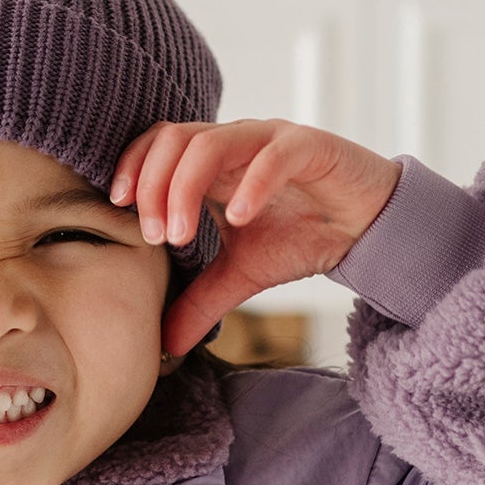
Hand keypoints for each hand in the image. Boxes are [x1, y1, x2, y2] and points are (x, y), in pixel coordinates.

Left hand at [109, 120, 401, 359]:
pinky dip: (251, 184)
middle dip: (153, 186)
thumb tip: (162, 347)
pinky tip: (239, 219)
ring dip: (186, 188)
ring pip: (213, 143)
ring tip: (182, 236)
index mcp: (214, 161)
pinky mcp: (311, 147)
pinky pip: (273, 155)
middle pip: (176, 138)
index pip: (158, 142)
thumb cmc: (302, 237)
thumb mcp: (242, 275)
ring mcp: (271, 140)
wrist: (367, 230)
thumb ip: (200, 302)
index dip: (132, 167)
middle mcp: (236, 141)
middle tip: (155, 236)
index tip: (118, 210)